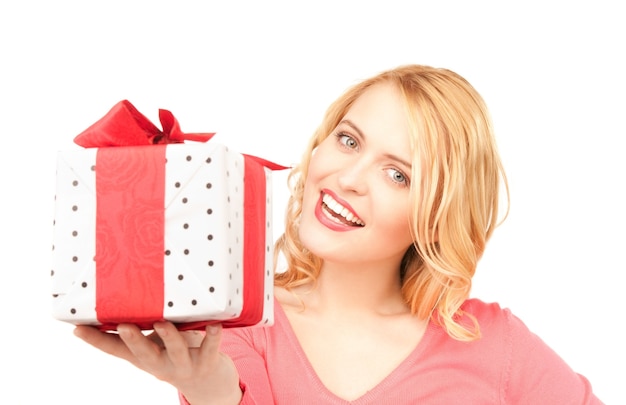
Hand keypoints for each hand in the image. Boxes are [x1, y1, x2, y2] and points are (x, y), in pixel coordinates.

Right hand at [74, 322, 241, 404]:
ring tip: (164, 323)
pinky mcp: (207, 362)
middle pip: (143, 353)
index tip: (77, 328)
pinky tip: (214, 324)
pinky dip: (213, 336)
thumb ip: (143, 324)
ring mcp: (183, 365)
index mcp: (144, 358)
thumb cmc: (177, 353)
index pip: (115, 350)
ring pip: (176, 351)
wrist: (209, 384)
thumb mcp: (156, 343)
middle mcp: (160, 364)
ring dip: (169, 337)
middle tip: (124, 326)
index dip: (95, 341)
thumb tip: (121, 293)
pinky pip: (210, 348)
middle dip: (133, 340)